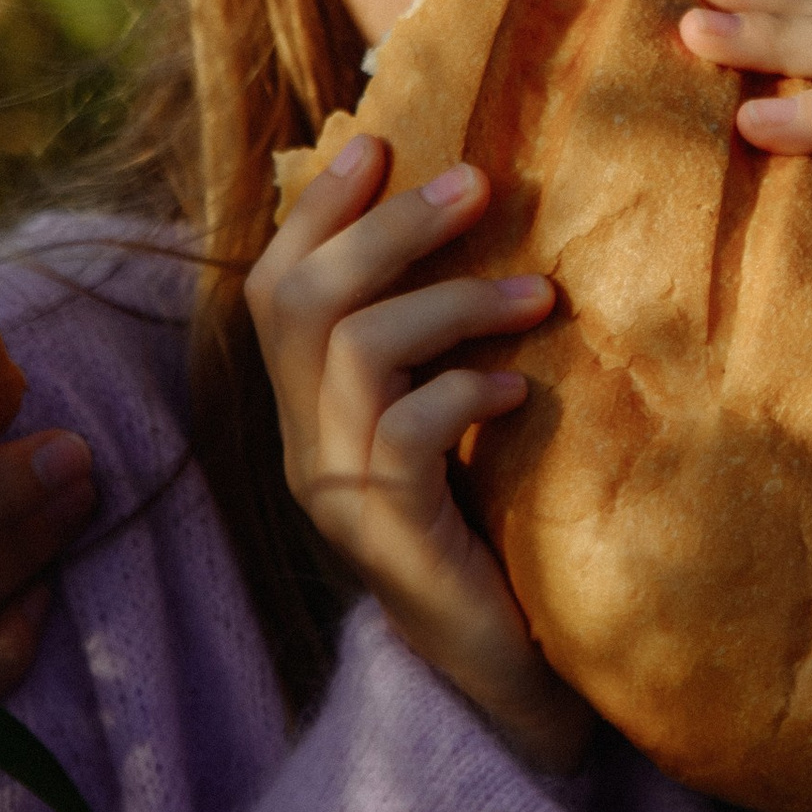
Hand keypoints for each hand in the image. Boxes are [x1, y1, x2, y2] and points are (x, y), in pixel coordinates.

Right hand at [246, 141, 590, 776]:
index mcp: (308, 410)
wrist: (503, 673)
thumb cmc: (492, 528)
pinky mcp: (390, 534)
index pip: (274, 286)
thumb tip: (478, 209)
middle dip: (385, 226)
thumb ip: (438, 340)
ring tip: (538, 292)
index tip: (379, 139)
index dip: (317, 207)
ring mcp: (337, 493)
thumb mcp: (453, 418)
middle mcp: (304, 446)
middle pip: (300, 299)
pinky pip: (407, 435)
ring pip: (353, 352)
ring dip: (450, 301)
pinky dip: (466, 391)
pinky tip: (521, 387)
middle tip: (477, 180)